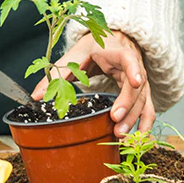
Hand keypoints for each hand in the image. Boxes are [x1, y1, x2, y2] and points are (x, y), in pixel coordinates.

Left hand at [32, 31, 154, 136]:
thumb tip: (36, 96)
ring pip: (143, 101)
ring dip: (134, 119)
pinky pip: (147, 110)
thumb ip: (57, 74)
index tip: (136, 81)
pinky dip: (144, 125)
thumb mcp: (75, 55)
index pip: (129, 59)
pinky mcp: (141, 94)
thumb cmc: (93, 48)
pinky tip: (137, 139)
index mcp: (117, 52)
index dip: (134, 69)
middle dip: (128, 105)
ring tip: (121, 136)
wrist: (110, 43)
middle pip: (137, 87)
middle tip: (115, 121)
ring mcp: (140, 82)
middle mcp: (134, 67)